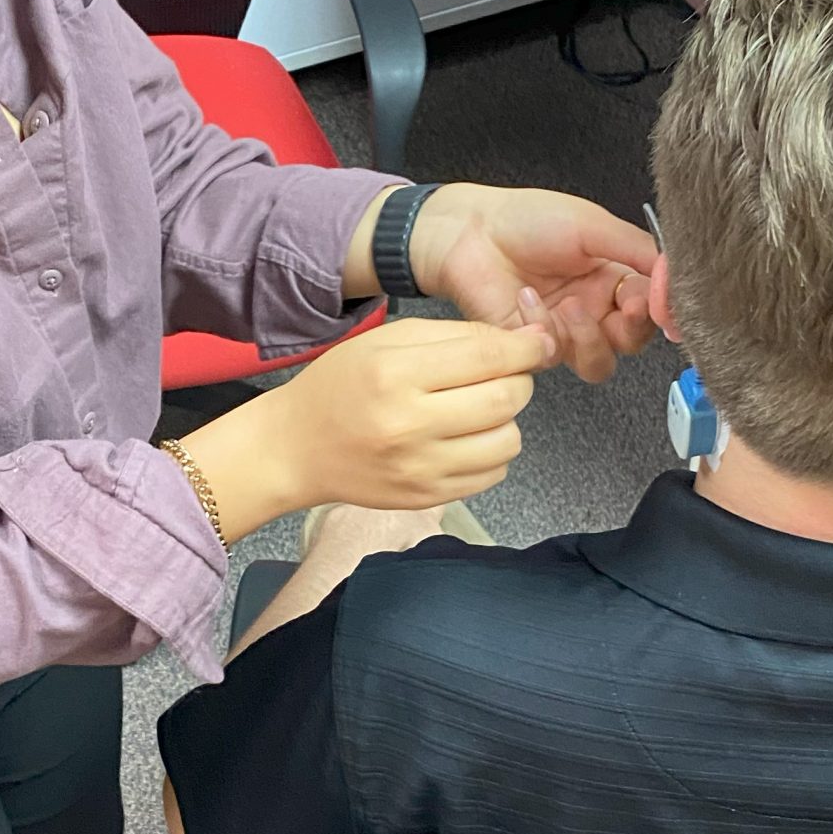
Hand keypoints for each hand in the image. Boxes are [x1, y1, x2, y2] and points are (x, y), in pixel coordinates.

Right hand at [178, 315, 550, 537]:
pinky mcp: (426, 497)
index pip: (488, 358)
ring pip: (507, 441)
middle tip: (504, 375)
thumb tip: (521, 341)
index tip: (536, 344)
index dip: (525, 348)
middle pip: (505, 400)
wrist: (297, 448)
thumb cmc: (341, 385)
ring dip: (506, 420)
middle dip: (519, 381)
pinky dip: (491, 453)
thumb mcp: (386, 341)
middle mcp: (409, 424)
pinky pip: (492, 475)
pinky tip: (465, 439)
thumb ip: (455, 336)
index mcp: (396, 374)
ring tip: (478, 409)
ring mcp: (419, 468)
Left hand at [406, 184, 657, 382]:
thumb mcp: (594, 225)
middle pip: (633, 342)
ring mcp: (563, 332)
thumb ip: (639, 250)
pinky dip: (542, 326)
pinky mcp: (532, 347)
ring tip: (571, 305)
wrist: (470, 231)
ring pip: (598, 363)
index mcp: (614, 277)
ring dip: (590, 337)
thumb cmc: (526, 219)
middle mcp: (593, 309)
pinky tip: (527, 297)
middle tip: (625, 306)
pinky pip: (553, 356)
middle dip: (634, 328)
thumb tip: (677, 275)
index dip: (661, 308)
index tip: (662, 301)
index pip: (653, 306)